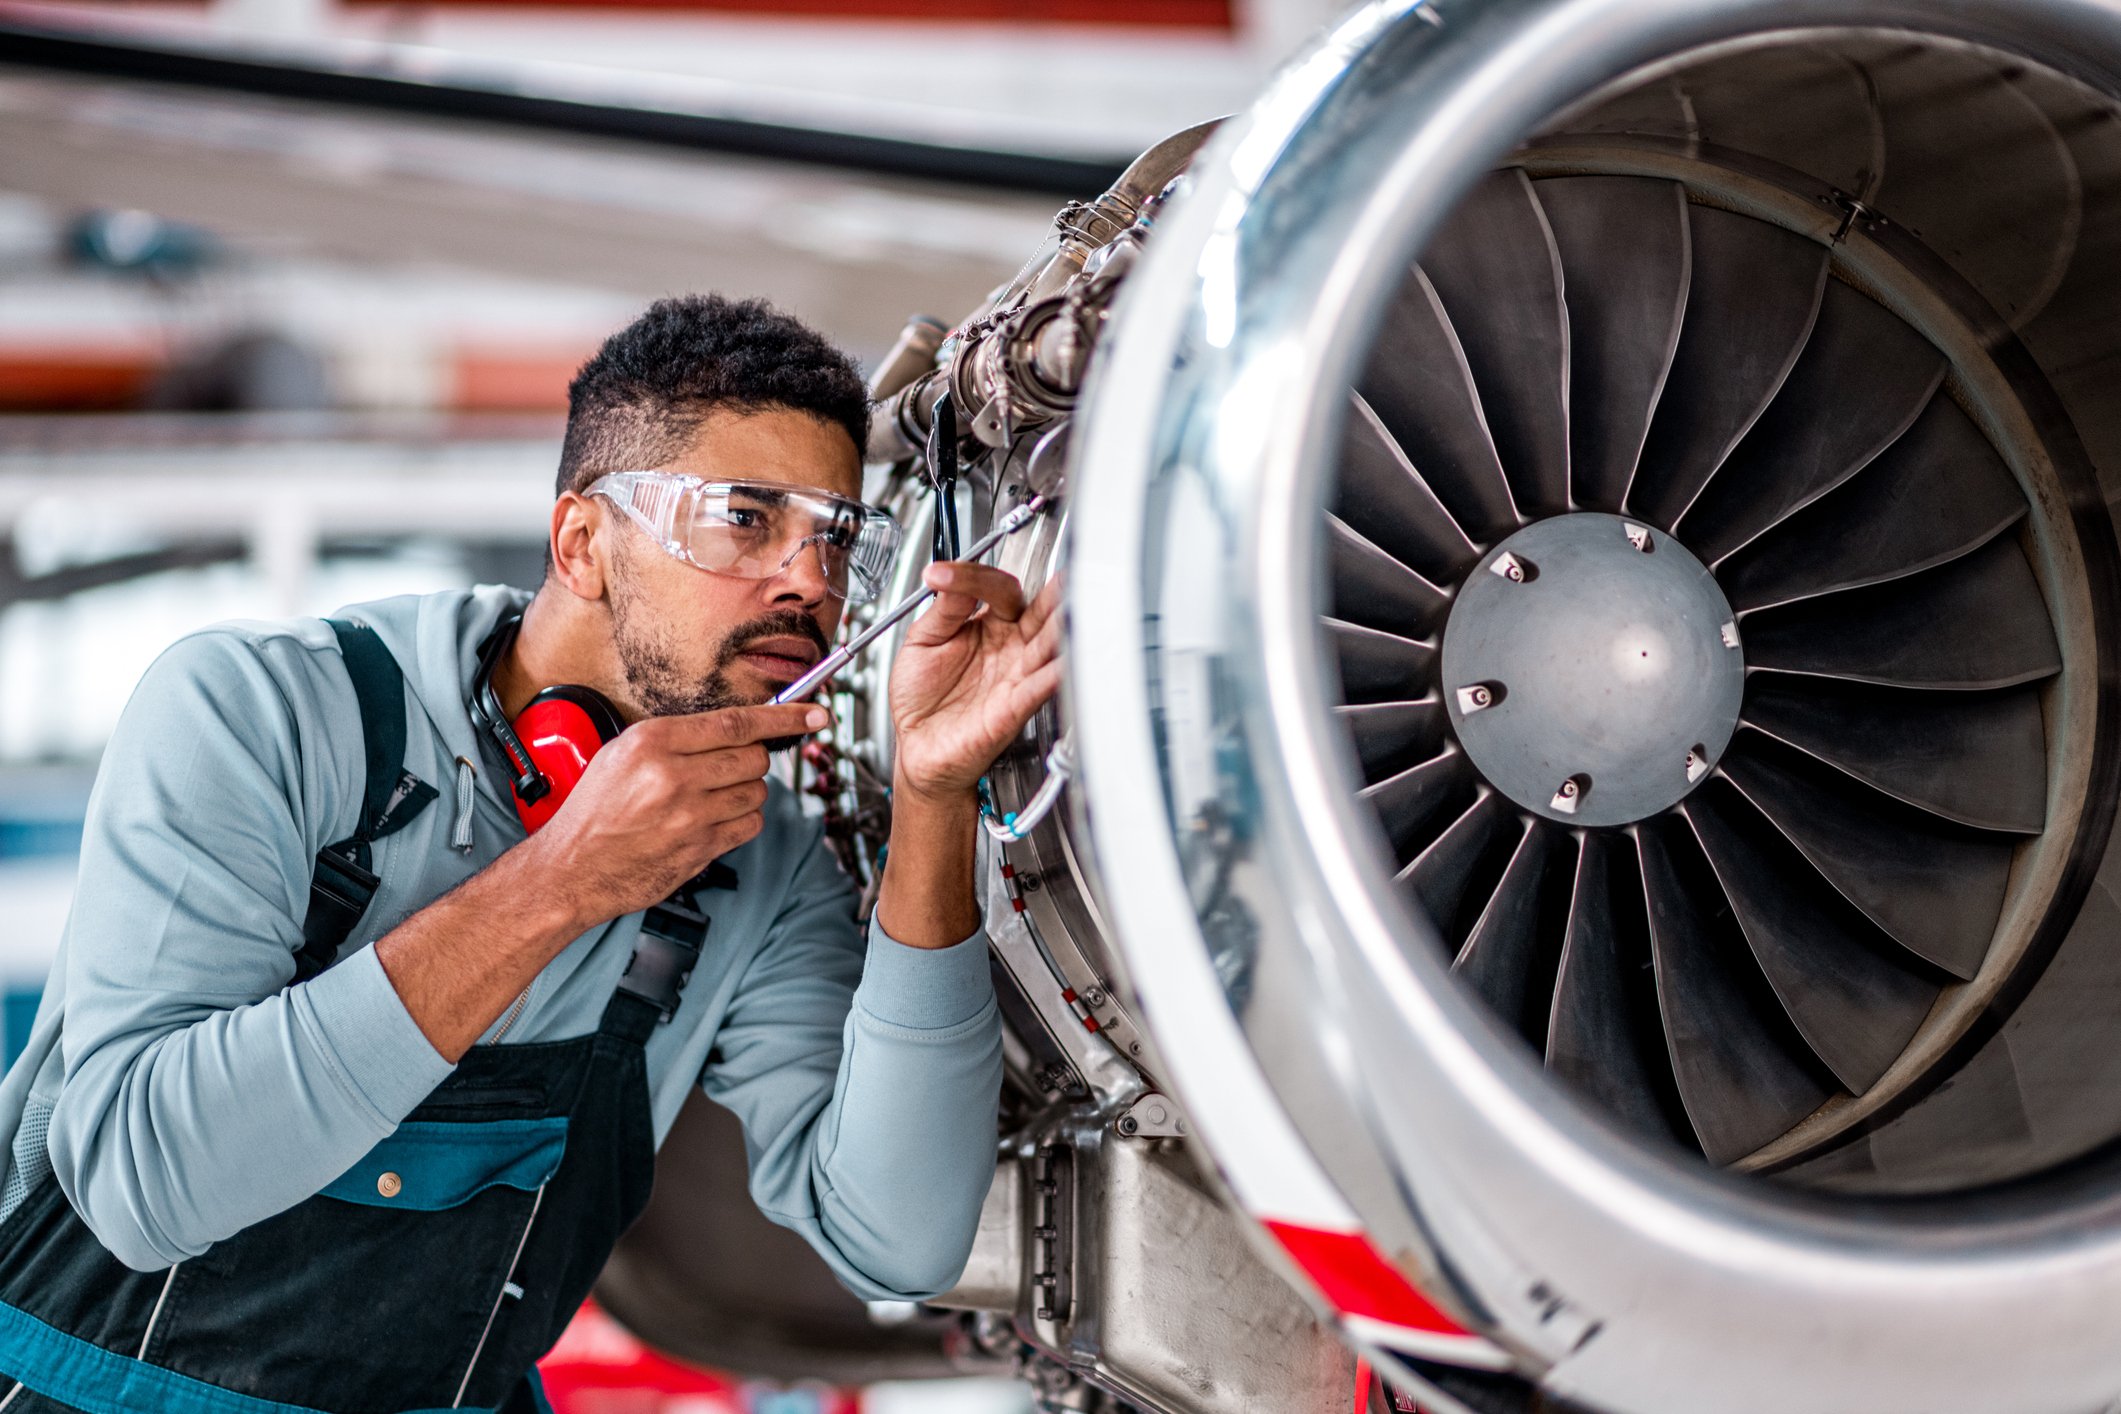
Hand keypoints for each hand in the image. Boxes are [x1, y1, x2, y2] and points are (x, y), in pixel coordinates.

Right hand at [524, 701, 827, 927]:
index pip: (738, 722)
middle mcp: (675, 776)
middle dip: (751, 759)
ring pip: (757, 792)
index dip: (784, 718)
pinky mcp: (701, 849)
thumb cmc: (593, 810)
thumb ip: (676, 738)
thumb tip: (732, 729)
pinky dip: (742, 821)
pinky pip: (749, 825)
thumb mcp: (621, 753)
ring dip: (745, 791)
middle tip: (727, 767)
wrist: (572, 869)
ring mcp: (691, 816)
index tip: (813, 714)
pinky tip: (714, 821)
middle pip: (754, 757)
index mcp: (654, 742)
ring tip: (710, 797)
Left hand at [888, 563, 1062, 803]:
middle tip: (1059, 574)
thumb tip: (951, 576)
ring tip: (1066, 606)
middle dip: (1054, 592)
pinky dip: (1055, 672)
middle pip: (1043, 610)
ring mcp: (1017, 674)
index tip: (939, 574)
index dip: (974, 576)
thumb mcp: (922, 642)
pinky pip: (1043, 685)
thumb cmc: (922, 698)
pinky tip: (1060, 659)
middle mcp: (1011, 646)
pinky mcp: (1017, 706)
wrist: (917, 747)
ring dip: (1062, 626)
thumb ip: (943, 611)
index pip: (998, 589)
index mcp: (989, 625)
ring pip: (1052, 643)